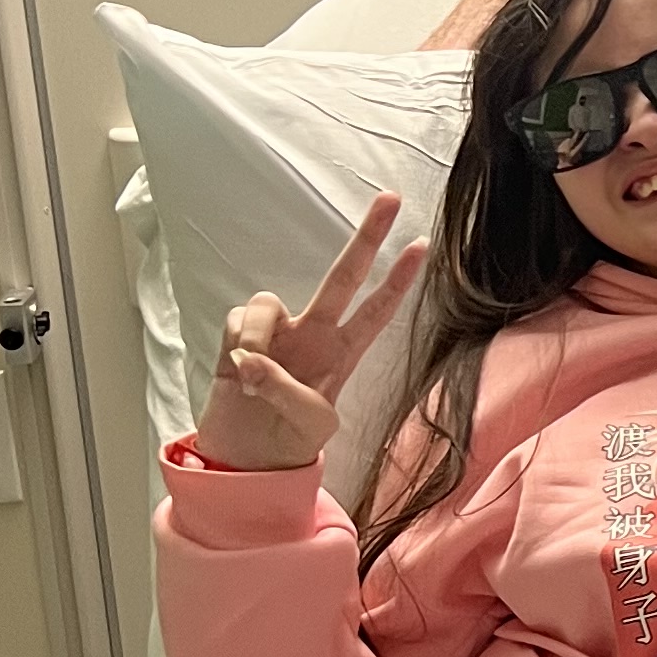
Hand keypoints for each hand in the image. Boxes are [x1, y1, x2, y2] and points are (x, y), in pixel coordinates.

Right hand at [194, 194, 423, 472]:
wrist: (248, 457)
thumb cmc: (288, 440)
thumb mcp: (307, 425)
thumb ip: (288, 392)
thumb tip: (255, 360)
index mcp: (342, 353)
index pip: (377, 310)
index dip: (397, 281)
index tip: (421, 246)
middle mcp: (313, 332)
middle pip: (342, 276)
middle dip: (366, 237)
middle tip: (390, 199)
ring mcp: (276, 332)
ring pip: (267, 302)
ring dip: (256, 336)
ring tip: (251, 375)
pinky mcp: (237, 336)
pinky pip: (236, 321)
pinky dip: (236, 345)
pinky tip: (237, 373)